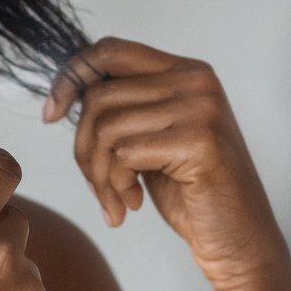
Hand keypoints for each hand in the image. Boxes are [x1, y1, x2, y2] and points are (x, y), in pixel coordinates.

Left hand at [43, 37, 290, 290]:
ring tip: (116, 201)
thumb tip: (66, 94)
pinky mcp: (199, 142)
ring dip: (100, 175)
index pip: (110, 50)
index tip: (51, 114)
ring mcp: (201, 109)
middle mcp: (196, 80)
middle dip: (84, 149)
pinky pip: (124, 154)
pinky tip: (133, 205)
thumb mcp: (153, 138)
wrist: (239, 240)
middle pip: (99, 96)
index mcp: (186, 71)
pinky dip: (117, 186)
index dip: (71, 77)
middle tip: (98, 186)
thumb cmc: (192, 192)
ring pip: (106, 128)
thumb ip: (124, 108)